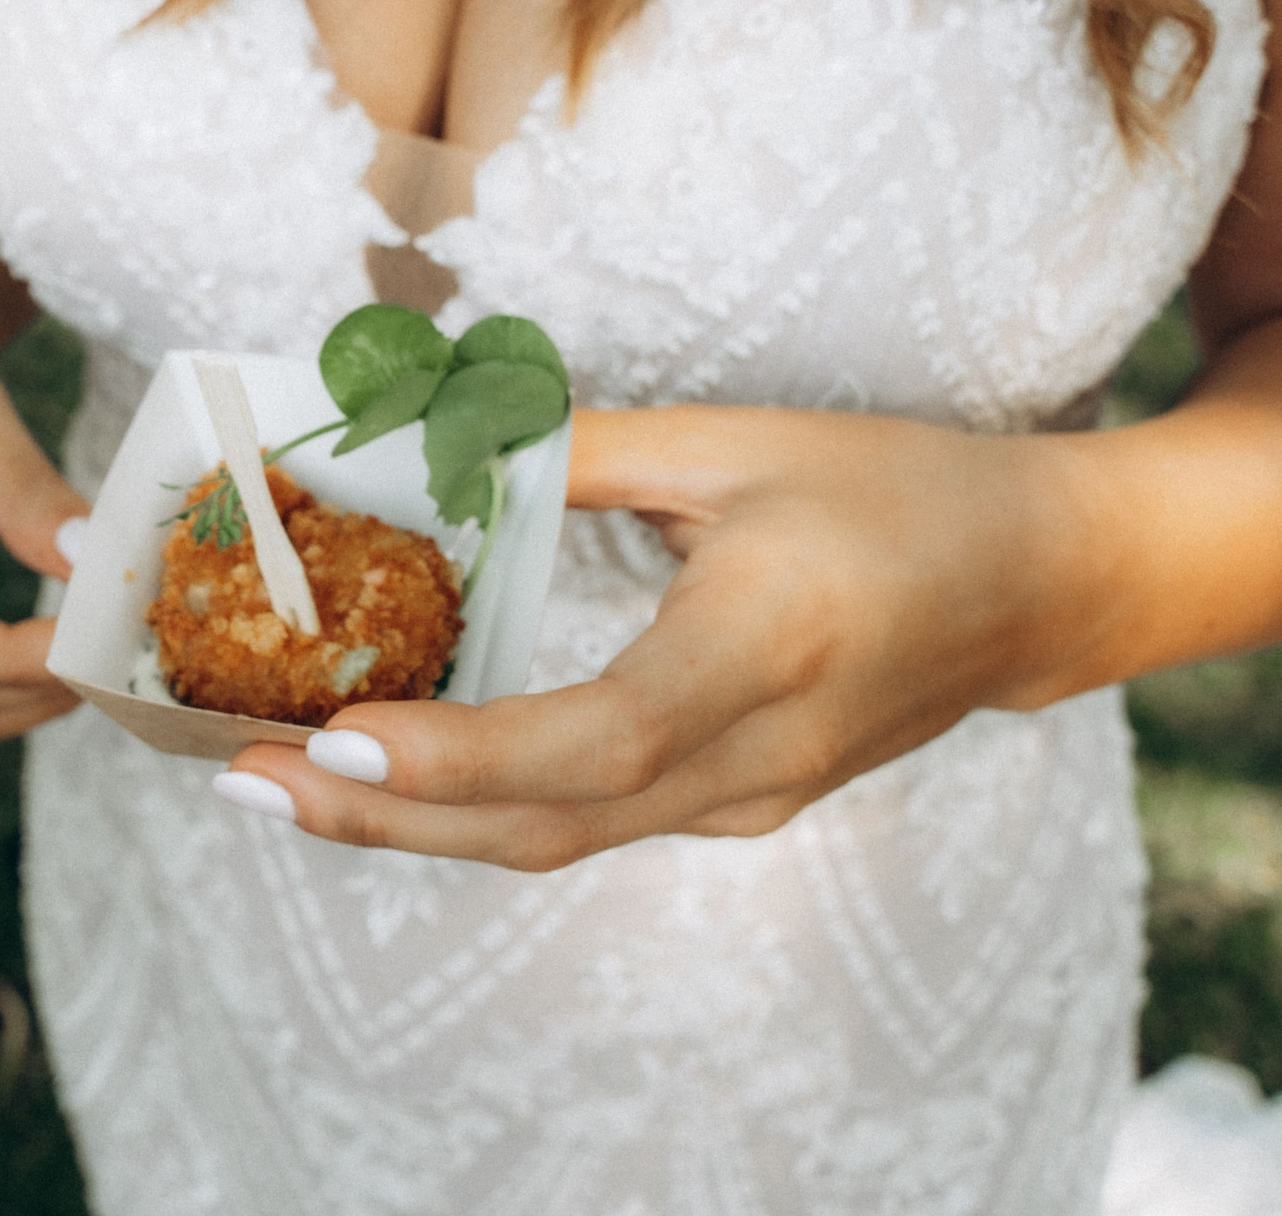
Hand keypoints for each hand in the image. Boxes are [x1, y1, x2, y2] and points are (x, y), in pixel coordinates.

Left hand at [222, 404, 1096, 869]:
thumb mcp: (741, 444)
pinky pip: (590, 824)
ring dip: (412, 821)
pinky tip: (395, 770)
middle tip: (241, 776)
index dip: (460, 756)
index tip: (335, 738)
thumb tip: (435, 443)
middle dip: (381, 812)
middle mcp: (758, 754)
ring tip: (280, 780)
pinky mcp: (740, 808)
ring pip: (558, 838)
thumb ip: (583, 454)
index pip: (599, 738)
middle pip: (547, 823)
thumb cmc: (897, 489)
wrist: (1040, 584)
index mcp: (767, 647)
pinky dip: (479, 806)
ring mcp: (752, 801)